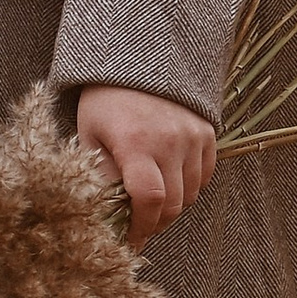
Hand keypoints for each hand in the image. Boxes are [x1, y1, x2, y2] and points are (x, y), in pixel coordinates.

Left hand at [75, 85, 216, 246]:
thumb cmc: (104, 101)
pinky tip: (168, 182)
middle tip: (138, 227)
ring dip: (171, 208)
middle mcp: (170, 140)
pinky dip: (188, 188)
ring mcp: (193, 136)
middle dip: (154, 223)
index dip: (141, 227)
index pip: (149, 199)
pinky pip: (203, 176)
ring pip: (190, 194)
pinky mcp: (207, 132)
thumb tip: (109, 219)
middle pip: (173, 204)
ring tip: (150, 203)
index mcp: (135, 142)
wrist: (136, 58)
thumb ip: (100, 178)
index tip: (130, 239)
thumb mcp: (89, 137)